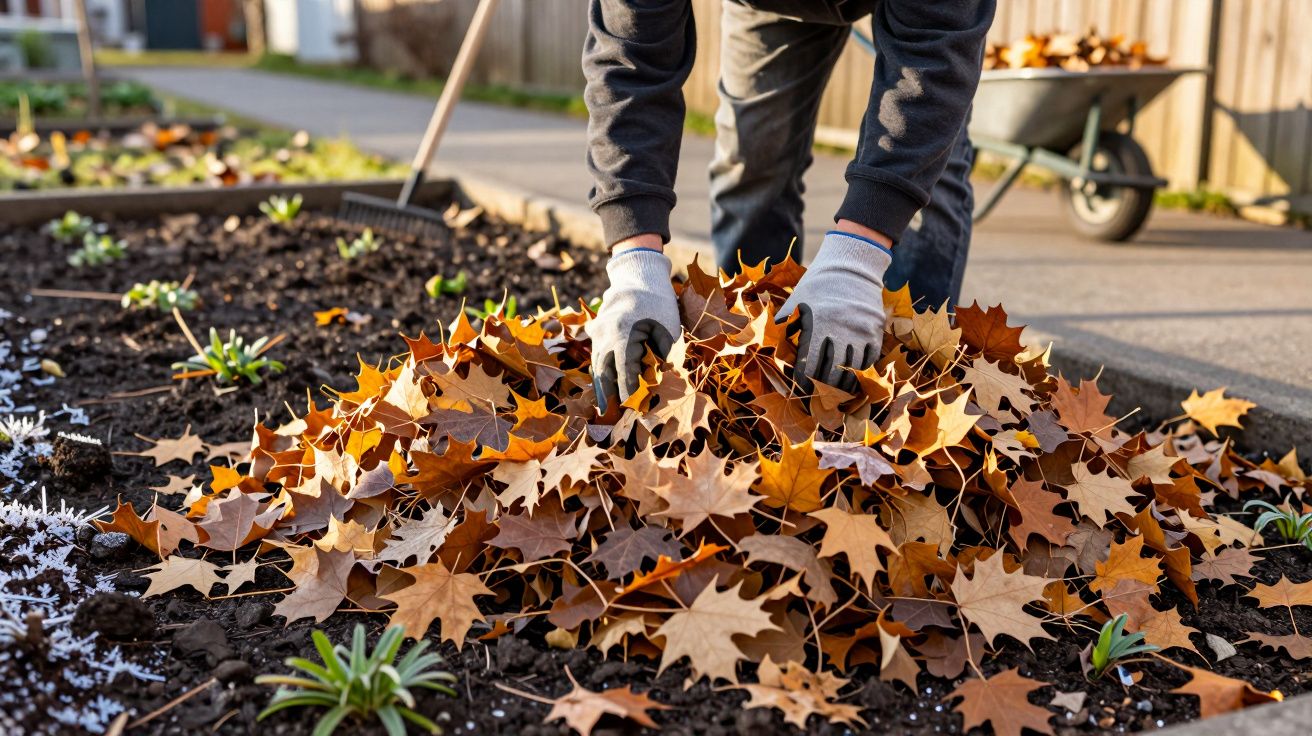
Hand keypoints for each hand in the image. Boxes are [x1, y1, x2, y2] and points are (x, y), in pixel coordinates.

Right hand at [586, 247, 681, 413]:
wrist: (638, 277)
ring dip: (602, 387)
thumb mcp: (667, 329)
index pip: (624, 371)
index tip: (632, 409)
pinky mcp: (597, 333)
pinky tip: (603, 389)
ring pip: (597, 366)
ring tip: (605, 409)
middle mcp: (605, 336)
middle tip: (612, 418)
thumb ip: (662, 356)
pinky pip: (597, 357)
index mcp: (623, 335)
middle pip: (604, 372)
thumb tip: (656, 381)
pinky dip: (600, 374)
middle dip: (608, 396)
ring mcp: (598, 333)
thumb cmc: (658, 303)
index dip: (627, 392)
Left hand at [774, 230, 892, 392]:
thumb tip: (768, 347)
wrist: (852, 267)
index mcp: (818, 323)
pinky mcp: (875, 332)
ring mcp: (861, 332)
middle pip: (831, 372)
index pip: (809, 364)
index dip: (804, 381)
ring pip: (852, 371)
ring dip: (842, 384)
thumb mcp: (796, 301)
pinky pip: (868, 362)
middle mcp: (841, 330)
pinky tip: (850, 377)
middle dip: (823, 388)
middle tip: (817, 397)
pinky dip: (859, 372)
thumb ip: (783, 325)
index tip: (800, 390)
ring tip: (833, 392)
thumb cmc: (818, 286)